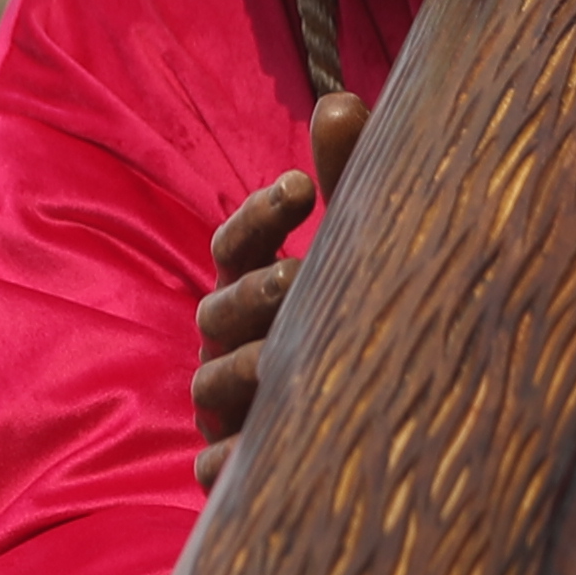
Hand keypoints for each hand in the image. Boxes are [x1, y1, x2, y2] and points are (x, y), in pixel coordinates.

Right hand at [191, 91, 369, 485]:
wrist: (361, 454)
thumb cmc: (347, 331)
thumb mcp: (356, 257)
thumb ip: (350, 180)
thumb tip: (341, 100)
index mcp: (254, 290)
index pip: (238, 244)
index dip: (260, 217)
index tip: (301, 187)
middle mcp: (229, 345)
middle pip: (220, 311)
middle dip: (255, 293)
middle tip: (300, 280)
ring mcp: (227, 410)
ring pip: (214, 383)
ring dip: (245, 368)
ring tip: (285, 361)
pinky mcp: (234, 474)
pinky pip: (216, 472)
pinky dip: (228, 464)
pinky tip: (253, 458)